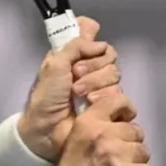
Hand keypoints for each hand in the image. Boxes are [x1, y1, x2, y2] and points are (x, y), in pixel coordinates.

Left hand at [17, 16, 122, 162]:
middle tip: (74, 77)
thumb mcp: (53, 64)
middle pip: (109, 55)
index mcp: (74, 56)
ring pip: (115, 74)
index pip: (94, 36)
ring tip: (78, 95)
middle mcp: (90, 69)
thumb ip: (75, 46)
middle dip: (92, 66)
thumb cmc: (46, 97)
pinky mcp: (110, 106)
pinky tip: (90, 104)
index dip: (92, 41)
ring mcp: (101, 88)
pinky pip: (120, 94)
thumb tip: (99, 42)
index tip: (83, 49)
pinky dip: (104, 97)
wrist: (46, 129)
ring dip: (95, 83)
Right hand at [43, 93, 152, 165]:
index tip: (122, 123)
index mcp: (88, 121)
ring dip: (136, 162)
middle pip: (136, 131)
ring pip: (144, 152)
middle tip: (115, 157)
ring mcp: (114, 154)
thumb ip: (99, 124)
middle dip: (130, 144)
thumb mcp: (78, 136)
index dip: (126, 112)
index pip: (119, 101)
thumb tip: (126, 120)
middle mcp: (102, 133)